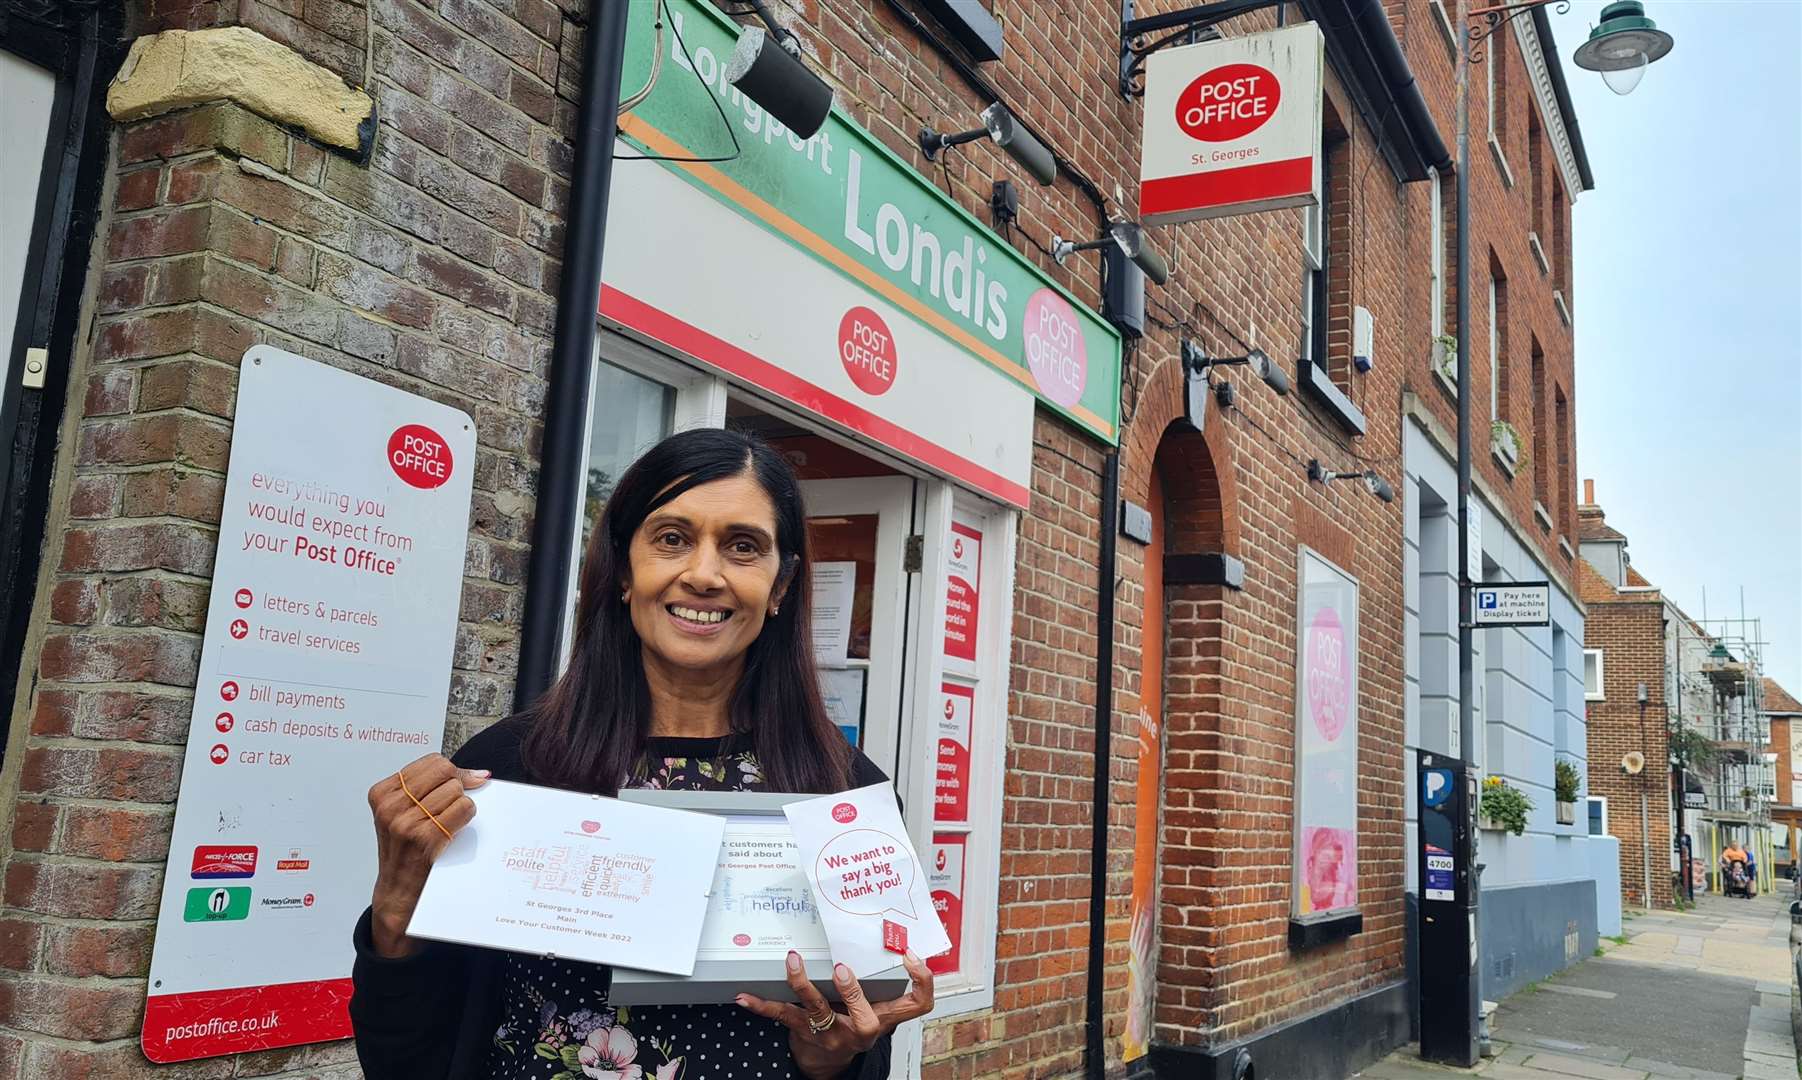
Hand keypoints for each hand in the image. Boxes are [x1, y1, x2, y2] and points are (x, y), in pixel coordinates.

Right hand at [365, 753, 488, 957]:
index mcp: (382, 793)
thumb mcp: (403, 813)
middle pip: (445, 771)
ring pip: (456, 789)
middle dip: (458, 784)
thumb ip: (431, 788)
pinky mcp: (425, 838)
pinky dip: (466, 817)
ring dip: (461, 805)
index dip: (452, 772)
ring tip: (447, 823)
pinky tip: (454, 831)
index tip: (457, 785)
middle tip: (454, 804)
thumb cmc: (405, 850)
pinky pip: (463, 808)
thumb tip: (480, 775)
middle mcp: (390, 806)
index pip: (432, 762)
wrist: (397, 892)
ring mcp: (406, 822)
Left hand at [736, 950, 934, 1078]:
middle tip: (842, 967)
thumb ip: (886, 978)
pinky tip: (745, 997)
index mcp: (884, 1018)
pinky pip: (781, 1015)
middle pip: (865, 1017)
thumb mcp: (878, 1005)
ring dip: (803, 985)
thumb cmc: (854, 1021)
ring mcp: (830, 1033)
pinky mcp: (802, 1031)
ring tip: (793, 962)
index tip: (910, 956)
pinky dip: (761, 1004)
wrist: (829, 1059)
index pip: (918, 1004)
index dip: (922, 981)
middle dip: (853, 992)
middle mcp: (861, 1029)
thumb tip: (892, 935)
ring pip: (818, 1011)